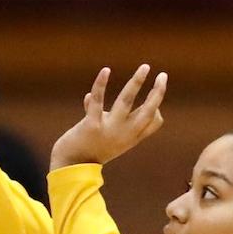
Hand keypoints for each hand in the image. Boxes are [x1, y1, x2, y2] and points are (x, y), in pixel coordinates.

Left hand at [49, 64, 167, 170]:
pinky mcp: (91, 126)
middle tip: (163, 75)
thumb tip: (89, 96)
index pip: (154, 122)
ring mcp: (109, 130)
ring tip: (145, 67)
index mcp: (130, 138)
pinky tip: (106, 70)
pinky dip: (101, 84)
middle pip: (147, 111)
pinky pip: (98, 101)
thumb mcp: (100, 135)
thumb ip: (98, 117)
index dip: (156, 107)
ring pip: (126, 101)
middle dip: (157, 92)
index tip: (154, 95)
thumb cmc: (85, 150)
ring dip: (137, 82)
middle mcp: (124, 134)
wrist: (69, 165)